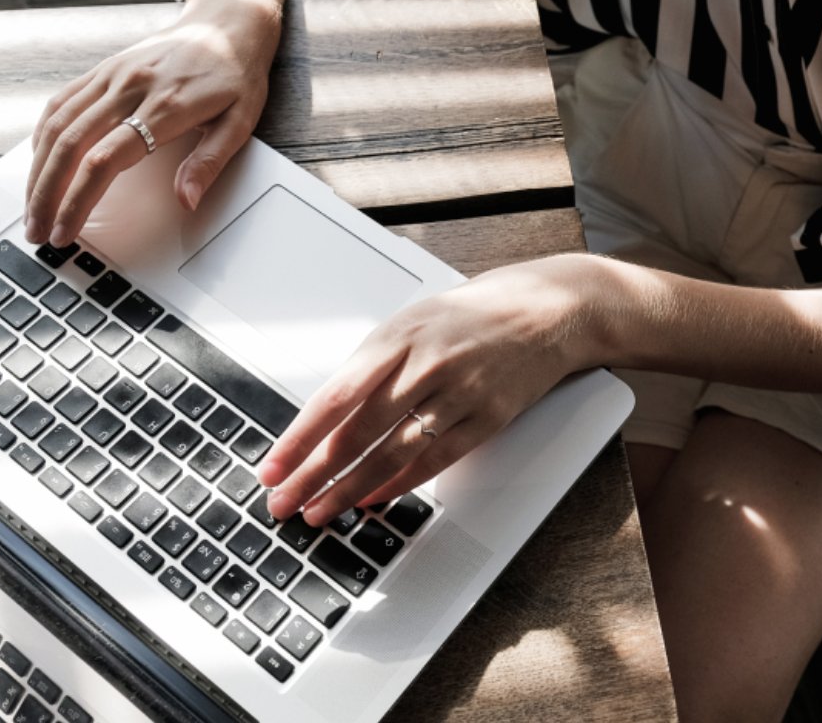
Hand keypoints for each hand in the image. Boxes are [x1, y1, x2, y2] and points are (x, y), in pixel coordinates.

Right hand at [24, 2, 279, 246]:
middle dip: (46, 195)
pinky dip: (42, 135)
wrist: (226, 22)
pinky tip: (39, 163)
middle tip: (36, 230)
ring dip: (37, 171)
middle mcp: (130, 87)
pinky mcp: (103, 68)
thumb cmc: (235, 75)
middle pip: (70, 146)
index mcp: (165, 106)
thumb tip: (186, 201)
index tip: (65, 231)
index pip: (105, 161)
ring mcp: (112, 75)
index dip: (78, 201)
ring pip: (57, 125)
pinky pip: (61, 102)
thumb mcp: (240, 121)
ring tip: (32, 207)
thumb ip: (210, 162)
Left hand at [258, 254, 608, 525]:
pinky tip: (372, 499)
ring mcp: (459, 392)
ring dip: (350, 488)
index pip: (336, 396)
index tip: (273, 467)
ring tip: (320, 511)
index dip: (300, 438)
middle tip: (283, 502)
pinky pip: (435, 459)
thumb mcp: (413, 321)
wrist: (548, 309)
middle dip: (314, 473)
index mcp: (397, 336)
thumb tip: (325, 417)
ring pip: (393, 452)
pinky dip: (399, 483)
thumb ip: (373, 364)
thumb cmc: (471, 316)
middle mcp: (426, 364)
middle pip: (358, 431)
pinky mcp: (489, 417)